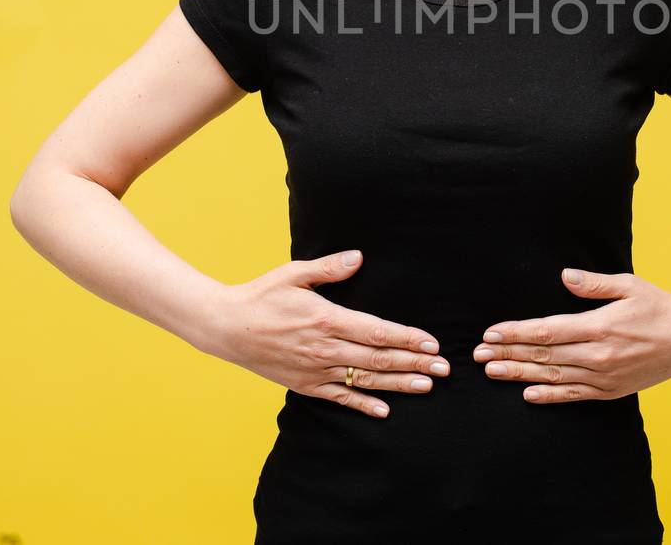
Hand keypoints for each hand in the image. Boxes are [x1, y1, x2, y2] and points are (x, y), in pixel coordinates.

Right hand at [209, 249, 448, 418]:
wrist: (226, 327)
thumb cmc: (262, 296)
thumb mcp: (293, 274)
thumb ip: (328, 268)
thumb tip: (358, 258)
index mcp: (326, 319)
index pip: (376, 331)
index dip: (407, 338)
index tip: (432, 342)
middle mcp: (324, 348)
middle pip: (378, 359)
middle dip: (415, 362)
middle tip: (445, 368)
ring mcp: (315, 370)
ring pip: (365, 381)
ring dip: (399, 384)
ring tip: (427, 385)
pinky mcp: (305, 385)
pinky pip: (339, 398)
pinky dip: (363, 406)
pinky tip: (385, 411)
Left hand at [473, 268, 670, 403]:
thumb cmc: (659, 306)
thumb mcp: (629, 285)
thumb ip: (593, 284)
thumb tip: (564, 276)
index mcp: (600, 326)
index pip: (547, 330)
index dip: (515, 332)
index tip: (491, 333)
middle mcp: (599, 354)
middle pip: (544, 355)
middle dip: (508, 354)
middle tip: (478, 355)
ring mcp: (605, 376)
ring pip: (554, 376)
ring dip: (520, 374)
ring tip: (492, 372)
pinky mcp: (612, 391)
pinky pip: (574, 395)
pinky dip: (549, 396)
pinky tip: (527, 394)